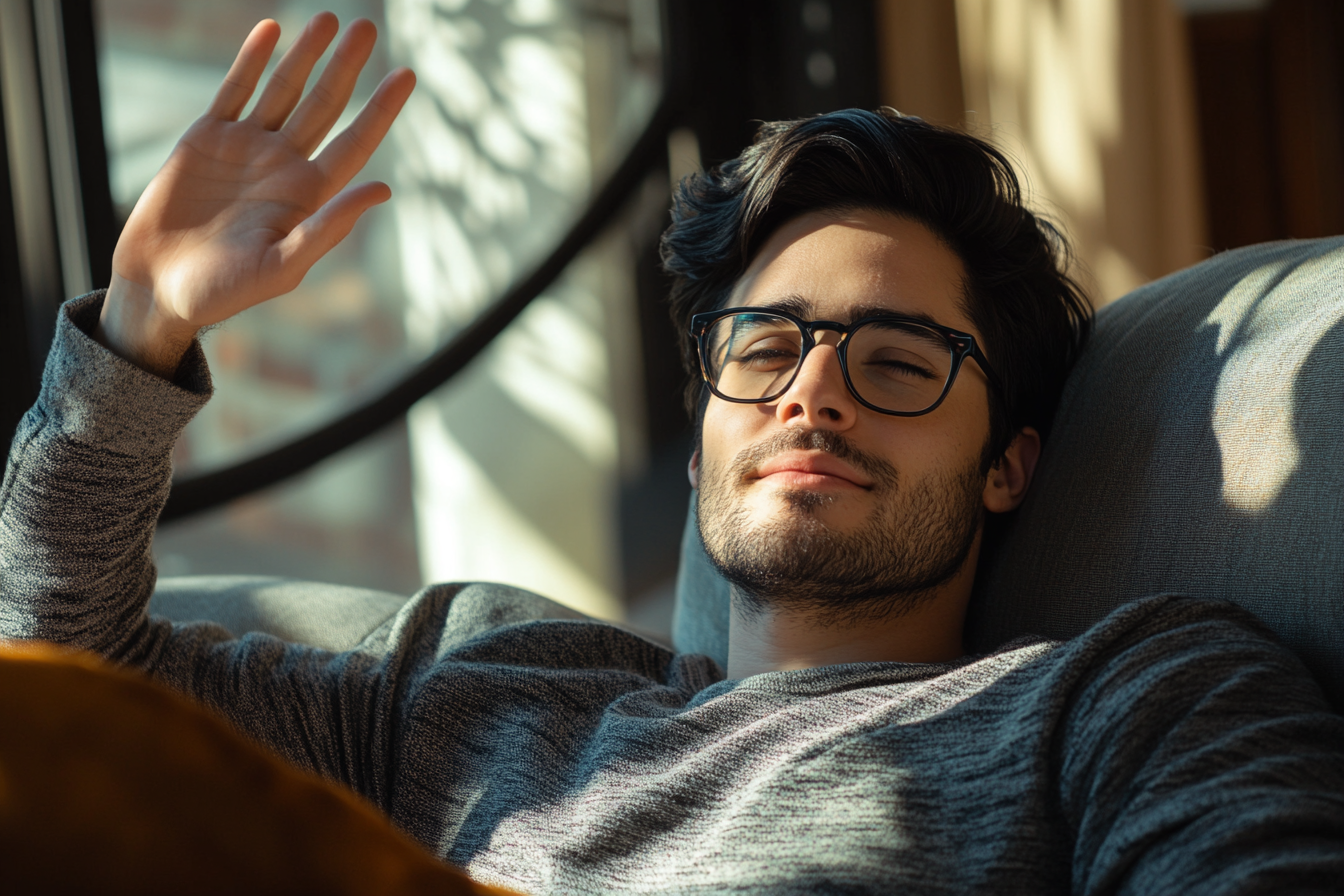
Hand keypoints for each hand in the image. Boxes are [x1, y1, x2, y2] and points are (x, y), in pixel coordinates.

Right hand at [96, 13, 415, 376]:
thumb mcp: (282, 266)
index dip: (380, 109)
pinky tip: (272, 30)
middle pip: (324, 106)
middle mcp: (284, 166)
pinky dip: (252, 61)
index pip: (355, 142)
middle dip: (345, 67)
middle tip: (367, 27)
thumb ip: (329, 228)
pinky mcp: (206, 139)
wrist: (159, 288)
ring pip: (283, 90)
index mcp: (308, 196)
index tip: (406, 75)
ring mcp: (246, 148)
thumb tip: (383, 190)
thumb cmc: (222, 291)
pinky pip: (235, 91)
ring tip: (329, 19)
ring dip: (305, 55)